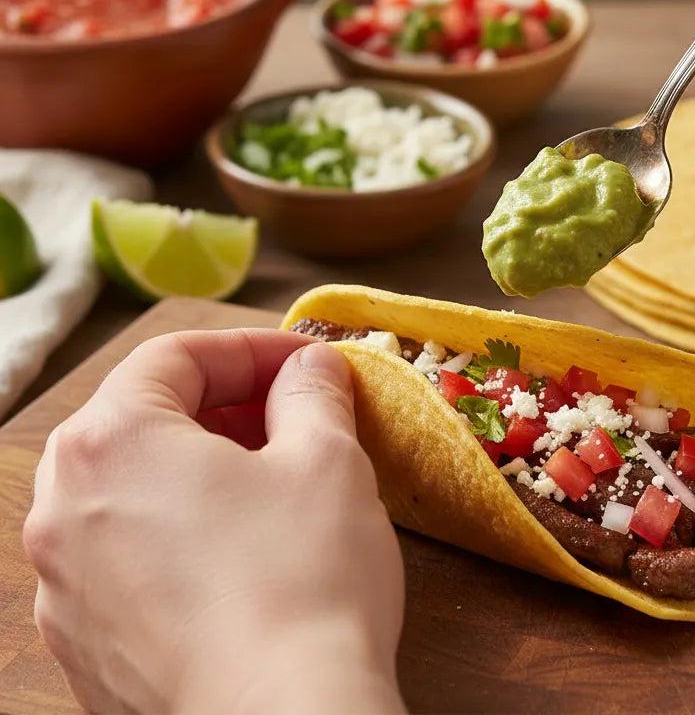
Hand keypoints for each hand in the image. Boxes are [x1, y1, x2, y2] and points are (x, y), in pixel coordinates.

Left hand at [23, 330, 404, 714]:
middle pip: (140, 419)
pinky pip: (126, 558)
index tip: (306, 364)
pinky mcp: (86, 647)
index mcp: (111, 443)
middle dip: (221, 404)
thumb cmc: (303, 580)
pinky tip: (241, 552)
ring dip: (198, 467)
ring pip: (129, 490)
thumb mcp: (326, 457)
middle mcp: (63, 511)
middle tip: (290, 413)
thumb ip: (311, 392)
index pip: (174, 357)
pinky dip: (178, 532)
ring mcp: (66, 588)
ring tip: (270, 480)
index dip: (251, 350)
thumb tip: (309, 369)